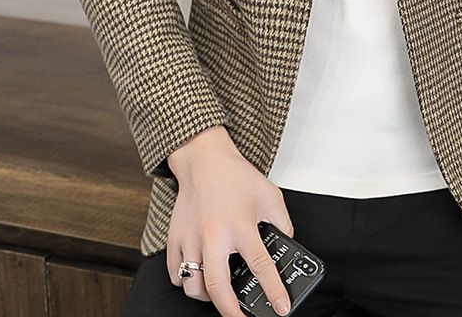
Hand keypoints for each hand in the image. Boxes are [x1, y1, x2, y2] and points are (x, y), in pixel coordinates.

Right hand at [166, 126, 294, 316]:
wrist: (204, 159)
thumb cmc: (236, 176)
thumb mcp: (270, 196)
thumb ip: (282, 223)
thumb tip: (286, 246)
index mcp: (240, 225)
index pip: (260, 265)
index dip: (273, 290)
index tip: (281, 308)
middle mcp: (214, 235)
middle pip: (218, 287)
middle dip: (231, 311)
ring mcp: (191, 238)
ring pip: (193, 285)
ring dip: (207, 296)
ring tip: (220, 293)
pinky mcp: (175, 238)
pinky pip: (175, 273)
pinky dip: (186, 281)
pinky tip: (198, 276)